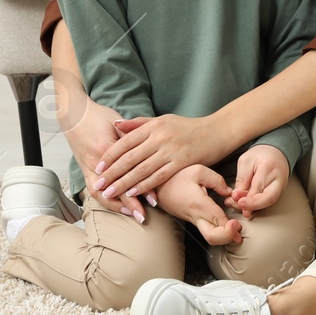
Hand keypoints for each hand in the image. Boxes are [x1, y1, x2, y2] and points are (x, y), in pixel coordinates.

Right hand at [53, 75, 149, 219]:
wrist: (75, 114)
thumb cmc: (99, 116)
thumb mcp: (118, 123)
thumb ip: (132, 138)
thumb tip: (151, 151)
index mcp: (106, 147)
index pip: (126, 173)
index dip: (139, 187)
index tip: (154, 199)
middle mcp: (95, 161)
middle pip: (112, 188)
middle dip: (128, 204)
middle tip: (143, 216)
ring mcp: (88, 167)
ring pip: (100, 194)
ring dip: (117, 206)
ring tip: (133, 215)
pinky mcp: (84, 169)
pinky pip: (93, 190)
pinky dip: (106, 201)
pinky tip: (119, 207)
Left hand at [94, 113, 214, 204]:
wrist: (217, 131)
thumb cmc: (189, 127)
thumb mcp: (163, 120)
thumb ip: (139, 124)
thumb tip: (116, 125)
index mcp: (154, 126)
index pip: (125, 142)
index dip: (110, 156)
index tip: (98, 167)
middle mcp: (160, 137)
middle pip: (130, 158)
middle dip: (112, 173)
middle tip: (98, 185)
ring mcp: (171, 151)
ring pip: (141, 170)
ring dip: (123, 183)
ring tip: (110, 193)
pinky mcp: (182, 163)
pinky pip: (158, 177)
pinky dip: (143, 186)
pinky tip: (132, 193)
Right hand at [156, 165, 244, 246]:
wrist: (156, 184)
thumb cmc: (176, 176)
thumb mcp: (199, 170)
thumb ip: (217, 180)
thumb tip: (229, 192)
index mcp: (198, 203)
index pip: (217, 221)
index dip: (230, 227)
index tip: (237, 223)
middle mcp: (195, 215)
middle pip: (212, 237)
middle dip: (228, 238)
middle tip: (238, 232)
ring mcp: (192, 219)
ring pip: (209, 236)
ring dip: (224, 236)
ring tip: (235, 228)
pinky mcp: (192, 220)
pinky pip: (206, 230)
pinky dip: (218, 232)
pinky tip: (227, 225)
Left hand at [227, 144, 289, 216]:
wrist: (276, 152)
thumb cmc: (261, 154)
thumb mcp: (246, 161)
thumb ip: (241, 179)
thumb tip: (237, 196)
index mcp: (269, 167)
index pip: (259, 187)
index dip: (248, 198)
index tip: (238, 201)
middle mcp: (278, 179)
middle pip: (270, 198)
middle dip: (254, 206)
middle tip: (242, 209)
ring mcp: (280, 186)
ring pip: (269, 201)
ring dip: (253, 207)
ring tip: (239, 205)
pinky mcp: (278, 191)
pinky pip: (268, 200)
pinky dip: (256, 204)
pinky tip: (246, 204)